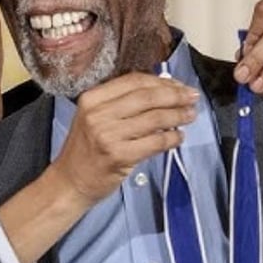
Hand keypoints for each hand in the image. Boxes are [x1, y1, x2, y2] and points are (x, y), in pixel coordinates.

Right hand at [51, 72, 198, 204]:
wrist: (70, 181)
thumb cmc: (86, 149)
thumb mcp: (95, 117)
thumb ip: (121, 103)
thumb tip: (164, 90)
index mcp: (92, 98)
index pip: (134, 81)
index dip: (162, 81)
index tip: (179, 85)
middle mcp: (98, 114)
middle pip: (147, 97)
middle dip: (175, 96)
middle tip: (193, 97)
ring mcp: (108, 135)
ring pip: (154, 118)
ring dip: (178, 115)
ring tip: (190, 115)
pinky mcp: (119, 156)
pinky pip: (155, 142)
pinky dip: (172, 138)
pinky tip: (179, 137)